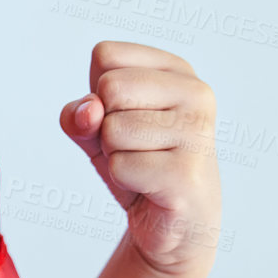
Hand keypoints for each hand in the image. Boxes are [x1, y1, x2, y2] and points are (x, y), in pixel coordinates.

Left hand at [58, 41, 221, 274]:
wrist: (173, 222)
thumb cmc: (138, 162)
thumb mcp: (95, 128)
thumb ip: (79, 112)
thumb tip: (89, 110)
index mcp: (176, 69)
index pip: (105, 55)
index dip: (98, 92)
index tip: (128, 116)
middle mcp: (197, 93)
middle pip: (109, 87)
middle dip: (105, 124)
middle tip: (136, 146)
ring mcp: (198, 133)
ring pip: (111, 129)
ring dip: (115, 155)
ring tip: (146, 165)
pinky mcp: (187, 174)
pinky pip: (119, 166)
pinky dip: (123, 180)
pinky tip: (151, 185)